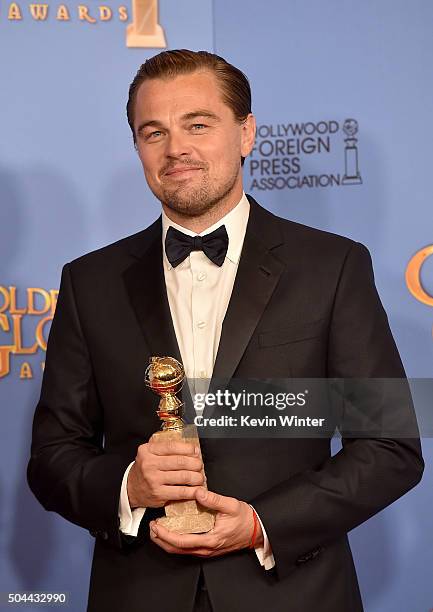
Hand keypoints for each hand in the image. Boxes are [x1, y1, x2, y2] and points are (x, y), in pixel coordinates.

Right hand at [127, 437, 203, 507]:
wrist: (130, 488)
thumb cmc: (145, 468)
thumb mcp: (149, 453)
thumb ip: (165, 448)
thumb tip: (191, 448)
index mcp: (147, 450)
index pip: (172, 446)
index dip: (188, 448)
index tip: (196, 451)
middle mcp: (149, 464)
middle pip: (180, 462)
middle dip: (195, 463)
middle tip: (200, 465)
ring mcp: (154, 480)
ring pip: (183, 476)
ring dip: (197, 477)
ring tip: (200, 477)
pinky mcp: (158, 494)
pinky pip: (181, 492)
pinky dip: (192, 491)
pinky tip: (198, 489)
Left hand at [149, 488, 263, 556]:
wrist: (257, 530)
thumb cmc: (245, 519)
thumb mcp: (231, 505)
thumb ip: (213, 499)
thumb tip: (198, 491)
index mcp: (211, 540)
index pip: (182, 542)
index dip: (166, 535)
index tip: (156, 526)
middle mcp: (206, 549)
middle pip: (177, 550)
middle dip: (161, 540)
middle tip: (151, 528)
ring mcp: (206, 550)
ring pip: (181, 551)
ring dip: (167, 541)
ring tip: (158, 529)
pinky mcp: (207, 548)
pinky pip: (187, 548)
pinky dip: (176, 541)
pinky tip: (172, 532)